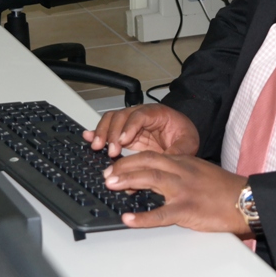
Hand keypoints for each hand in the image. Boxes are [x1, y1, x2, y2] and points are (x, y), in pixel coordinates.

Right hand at [84, 103, 199, 157]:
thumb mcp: (188, 144)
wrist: (182, 135)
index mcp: (158, 113)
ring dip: (102, 132)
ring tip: (97, 147)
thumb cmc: (184, 135)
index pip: (141, 115)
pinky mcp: (124, 133)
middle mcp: (141, 115)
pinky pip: (107, 128)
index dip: (130, 127)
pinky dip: (96, 132)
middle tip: (111, 151)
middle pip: (122, 116)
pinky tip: (87, 137)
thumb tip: (165, 163)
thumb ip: (177, 152)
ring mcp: (130, 122)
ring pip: (111, 120)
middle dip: (113, 132)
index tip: (124, 141)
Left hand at [104, 152, 249, 234]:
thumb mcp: (200, 171)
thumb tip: (155, 178)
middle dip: (123, 166)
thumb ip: (179, 171)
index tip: (115, 164)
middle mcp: (181, 171)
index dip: (129, 158)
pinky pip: (160, 214)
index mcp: (183, 162)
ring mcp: (184, 190)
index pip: (151, 154)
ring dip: (128, 180)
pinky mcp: (187, 210)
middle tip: (107, 174)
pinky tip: (128, 219)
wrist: (246, 200)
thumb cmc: (224, 189)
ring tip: (111, 185)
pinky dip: (142, 217)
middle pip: (146, 162)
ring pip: (150, 179)